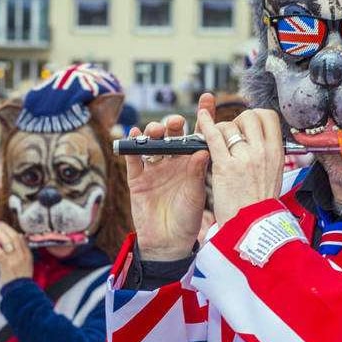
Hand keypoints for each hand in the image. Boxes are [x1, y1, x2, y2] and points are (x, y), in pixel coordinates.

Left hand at [0, 221, 32, 286]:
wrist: (20, 290)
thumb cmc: (21, 277)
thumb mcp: (26, 262)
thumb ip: (23, 250)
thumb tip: (20, 237)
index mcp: (27, 253)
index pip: (20, 238)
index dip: (11, 229)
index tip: (3, 225)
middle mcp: (22, 254)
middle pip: (14, 236)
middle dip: (4, 227)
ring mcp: (15, 258)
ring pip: (7, 241)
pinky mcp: (7, 263)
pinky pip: (0, 251)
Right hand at [126, 94, 212, 260]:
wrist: (167, 243)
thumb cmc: (187, 220)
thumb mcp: (195, 196)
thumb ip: (196, 173)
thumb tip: (203, 150)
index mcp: (192, 163)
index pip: (198, 135)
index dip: (203, 117)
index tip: (208, 98)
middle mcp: (173, 162)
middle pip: (172, 135)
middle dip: (172, 124)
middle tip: (174, 123)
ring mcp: (154, 169)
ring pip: (152, 143)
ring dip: (153, 132)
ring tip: (155, 130)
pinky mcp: (137, 178)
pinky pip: (133, 158)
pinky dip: (132, 146)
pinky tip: (135, 135)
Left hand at [197, 108, 283, 225]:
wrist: (253, 227)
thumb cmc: (260, 206)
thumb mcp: (274, 175)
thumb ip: (268, 154)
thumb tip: (260, 138)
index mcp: (276, 153)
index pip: (269, 117)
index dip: (255, 116)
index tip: (247, 125)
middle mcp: (262, 152)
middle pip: (249, 116)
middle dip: (237, 120)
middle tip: (231, 134)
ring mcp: (244, 157)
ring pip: (230, 125)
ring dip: (220, 129)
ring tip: (217, 141)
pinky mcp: (225, 166)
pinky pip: (214, 137)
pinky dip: (206, 123)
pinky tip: (200, 116)